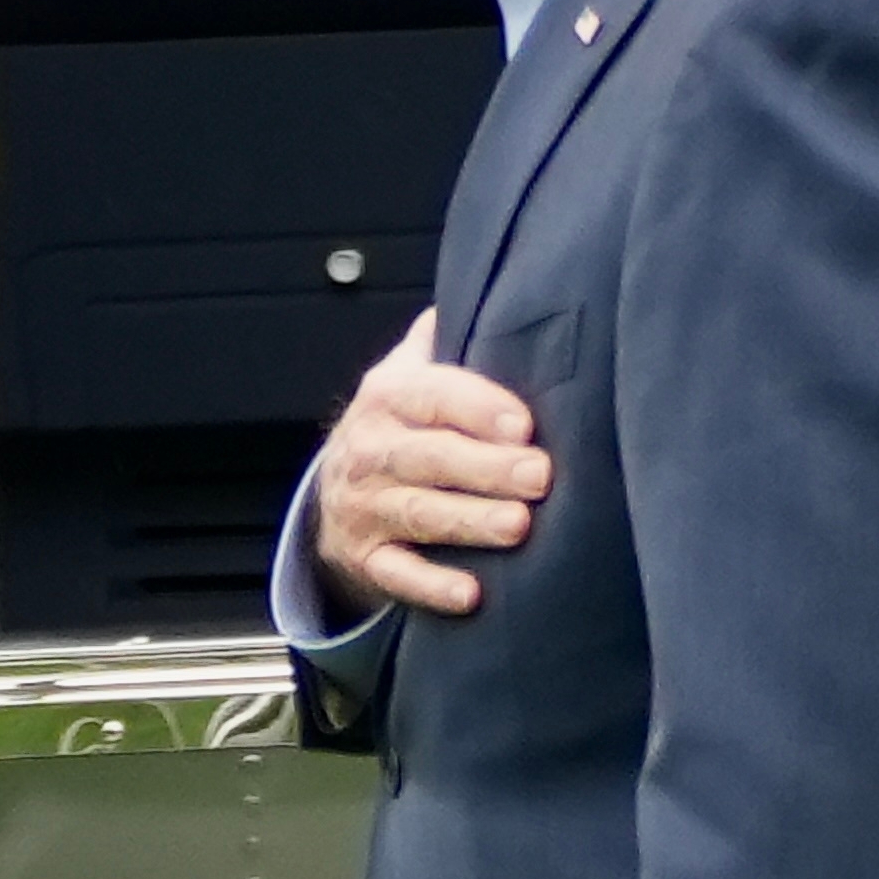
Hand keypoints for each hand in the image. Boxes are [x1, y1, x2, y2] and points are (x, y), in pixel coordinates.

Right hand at [310, 316, 550, 621]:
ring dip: (467, 521)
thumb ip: (446, 339)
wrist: (337, 495)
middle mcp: (370, 450)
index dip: (475, 407)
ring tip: (519, 526)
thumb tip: (502, 284)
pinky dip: (431, 585)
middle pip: (428, 457)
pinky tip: (472, 594)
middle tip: (540, 475)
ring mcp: (364, 507)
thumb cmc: (401, 427)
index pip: (432, 395)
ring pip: (417, 513)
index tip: (523, 423)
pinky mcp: (366, 558)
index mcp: (387, 396)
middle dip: (484, 467)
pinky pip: (396, 575)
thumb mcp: (410, 375)